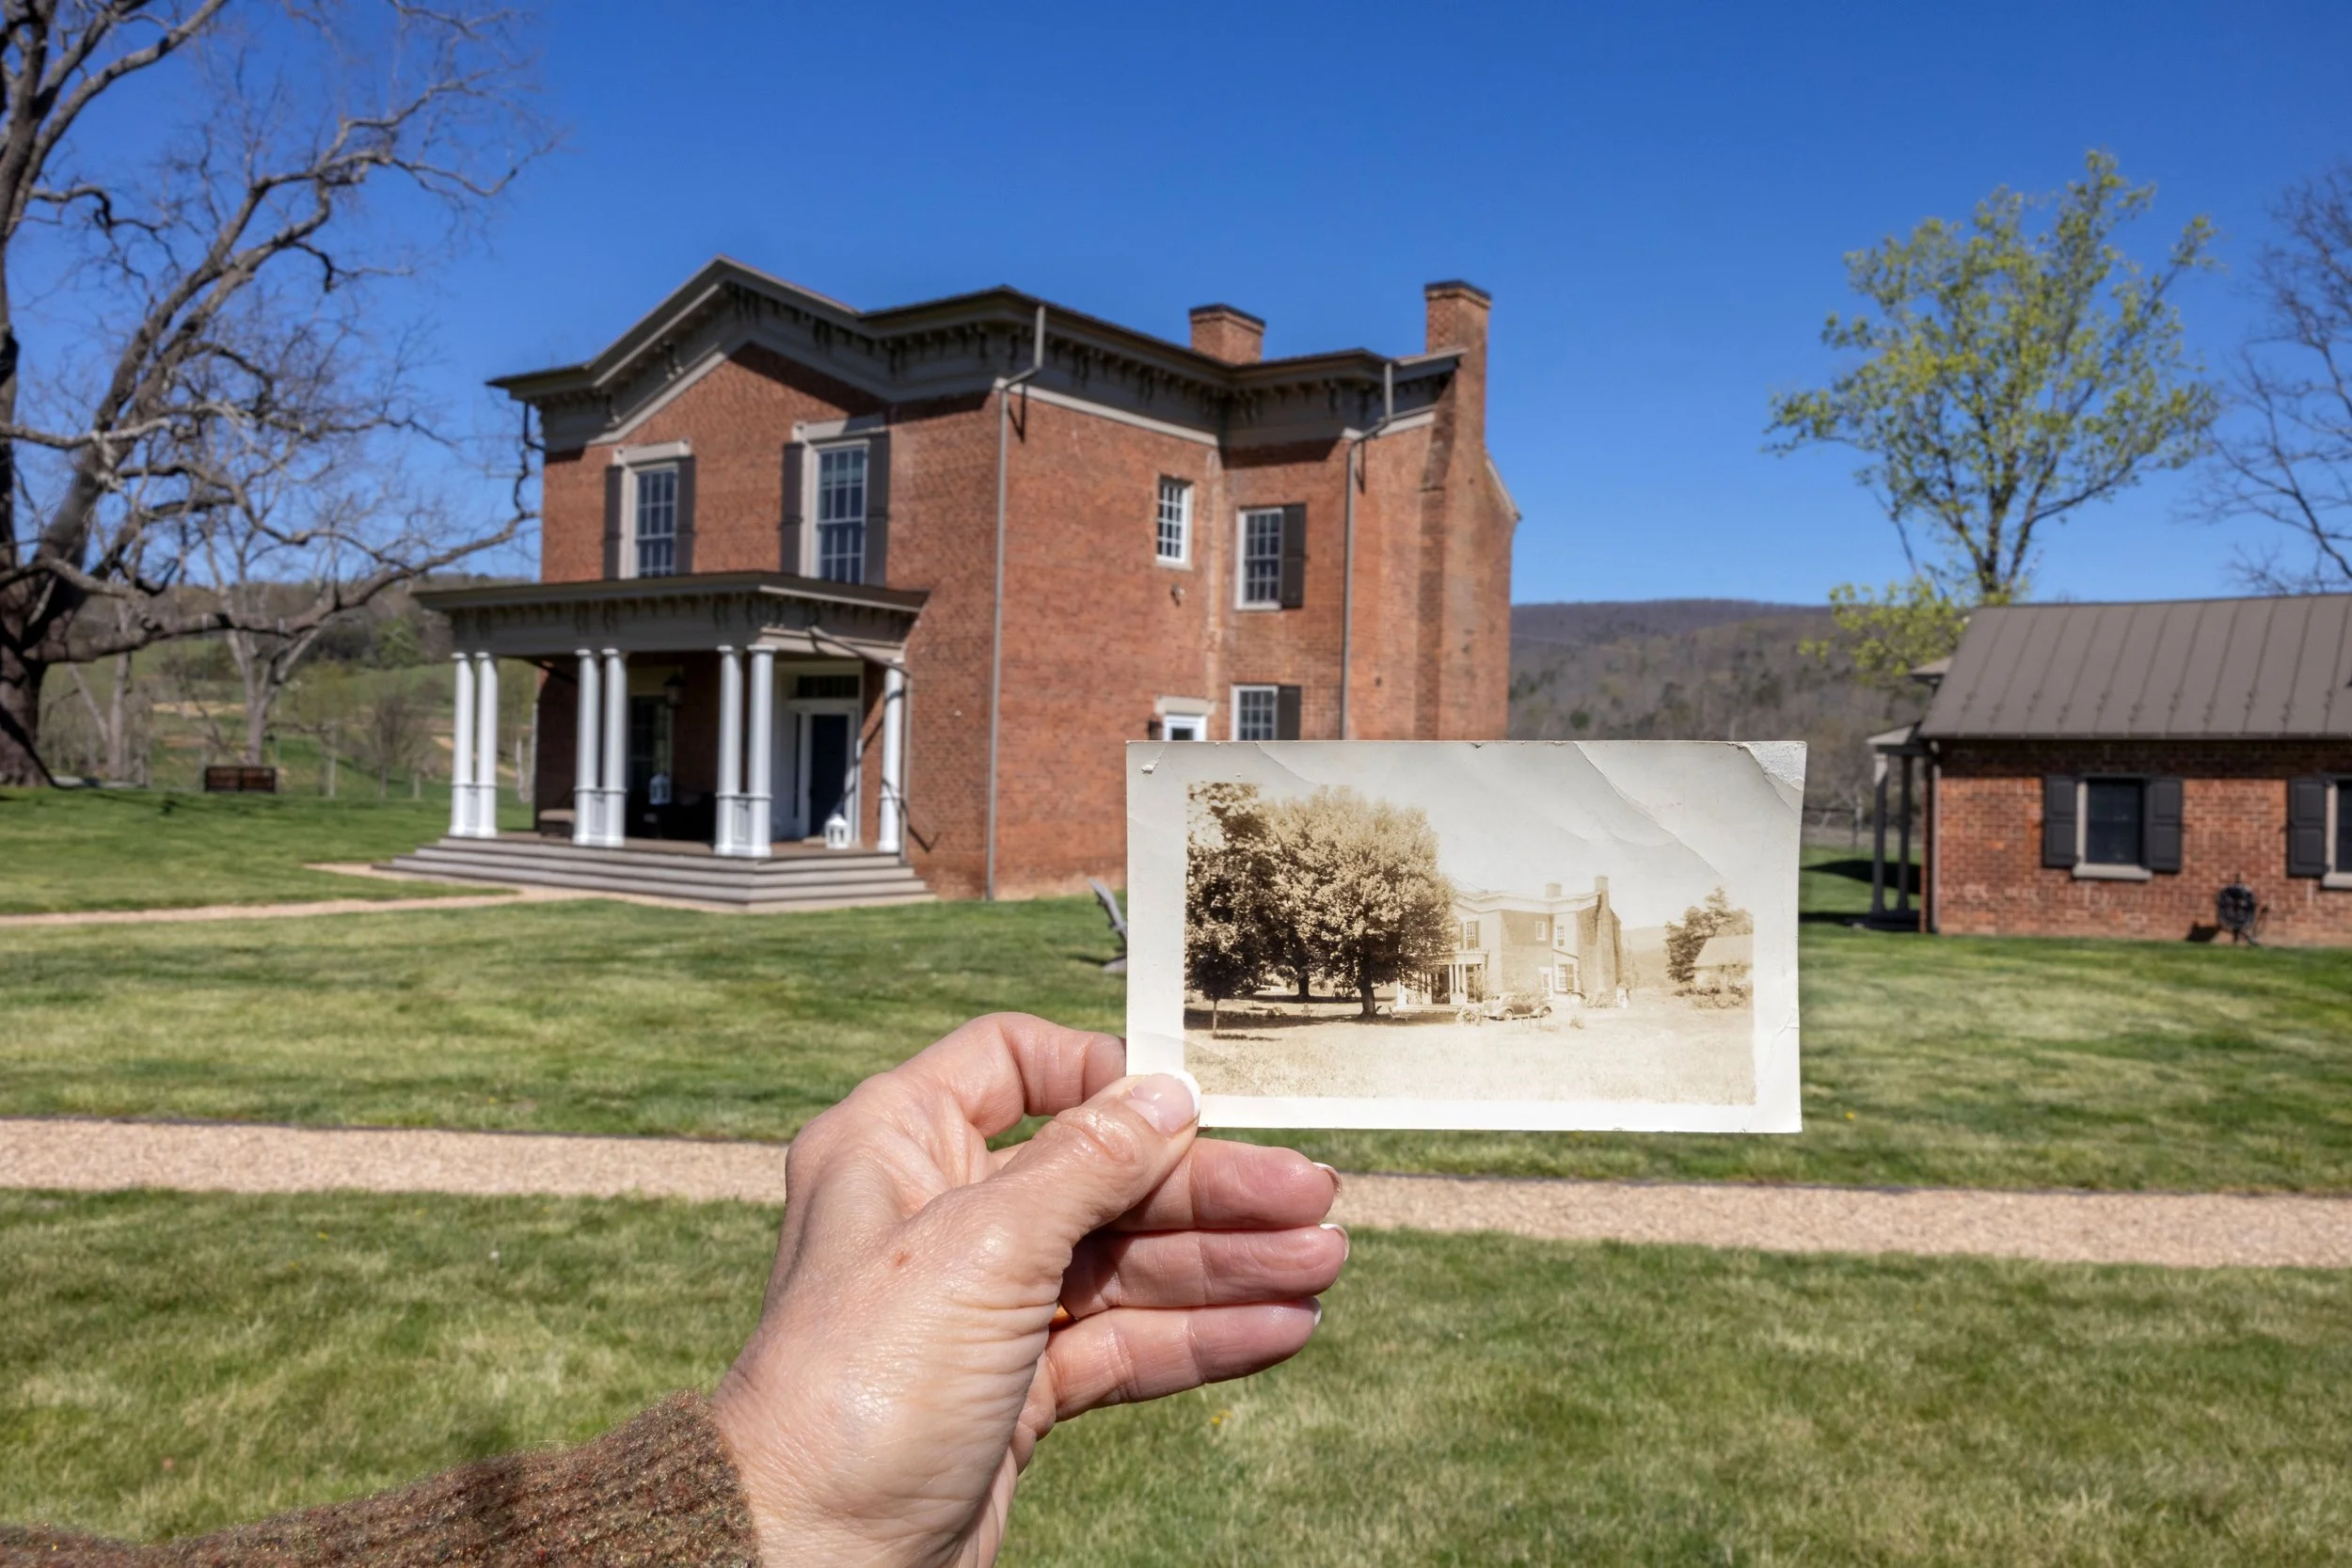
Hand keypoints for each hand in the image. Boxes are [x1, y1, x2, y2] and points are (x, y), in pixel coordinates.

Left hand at [708, 1014, 1345, 1566]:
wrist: (812, 1561)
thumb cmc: (862, 1388)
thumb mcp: (983, 1246)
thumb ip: (1087, 1162)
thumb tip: (1166, 1090)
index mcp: (898, 1143)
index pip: (1014, 1065)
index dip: (1107, 1078)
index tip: (1196, 1102)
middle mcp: (939, 1214)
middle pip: (1099, 1174)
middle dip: (1209, 1191)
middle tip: (1313, 1198)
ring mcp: (981, 1306)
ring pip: (1124, 1263)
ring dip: (1225, 1265)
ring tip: (1321, 1264)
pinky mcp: (1014, 1389)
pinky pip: (1124, 1343)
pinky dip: (1200, 1337)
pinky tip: (1280, 1329)